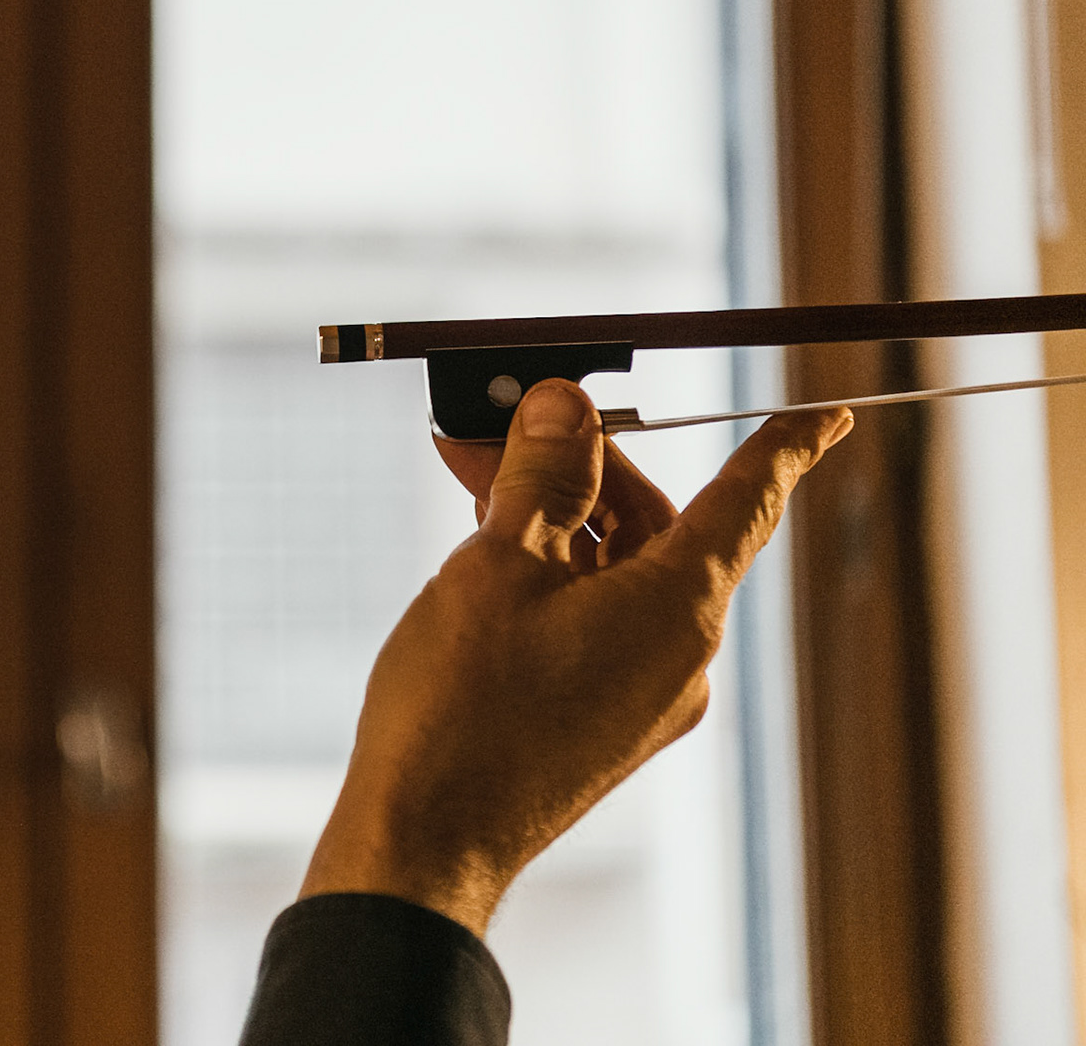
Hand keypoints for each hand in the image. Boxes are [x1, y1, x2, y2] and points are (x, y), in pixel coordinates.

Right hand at [298, 378, 850, 934]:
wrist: (424, 841)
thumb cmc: (462, 708)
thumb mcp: (499, 562)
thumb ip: (543, 474)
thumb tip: (564, 406)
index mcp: (677, 609)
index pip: (745, 502)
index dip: (781, 448)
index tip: (824, 418)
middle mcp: (678, 656)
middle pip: (658, 527)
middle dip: (584, 469)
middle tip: (503, 426)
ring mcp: (641, 697)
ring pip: (617, 573)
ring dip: (556, 520)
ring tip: (474, 486)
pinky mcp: (602, 725)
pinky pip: (596, 623)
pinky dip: (552, 576)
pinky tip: (488, 558)